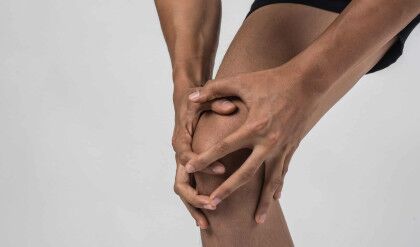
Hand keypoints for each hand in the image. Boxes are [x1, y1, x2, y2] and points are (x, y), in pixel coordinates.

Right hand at [172, 87, 236, 227]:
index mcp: (180, 139)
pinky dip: (195, 202)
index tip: (223, 170)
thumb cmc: (195, 101)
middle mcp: (179, 154)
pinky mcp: (188, 167)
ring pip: (183, 190)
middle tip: (213, 205)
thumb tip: (230, 108)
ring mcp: (182, 163)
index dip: (204, 164)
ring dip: (193, 207)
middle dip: (195, 197)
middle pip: (180, 182)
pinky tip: (208, 216)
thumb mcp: (203, 98)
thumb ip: (216, 102)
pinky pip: (189, 188)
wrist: (185, 101)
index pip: (187, 157)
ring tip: (207, 223)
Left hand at [184, 65, 321, 222]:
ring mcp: (282, 147)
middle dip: (227, 190)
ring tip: (257, 220)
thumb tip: (191, 96)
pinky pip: (283, 172)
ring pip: (271, 181)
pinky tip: (276, 198)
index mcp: (253, 127)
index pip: (223, 148)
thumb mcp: (242, 82)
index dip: (204, 158)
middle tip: (212, 204)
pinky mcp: (292, 147)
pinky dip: (278, 186)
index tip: (188, 169)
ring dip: (263, 201)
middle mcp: (268, 142)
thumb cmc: (272, 80)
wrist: (307, 82)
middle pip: (245, 174)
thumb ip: (214, 89)